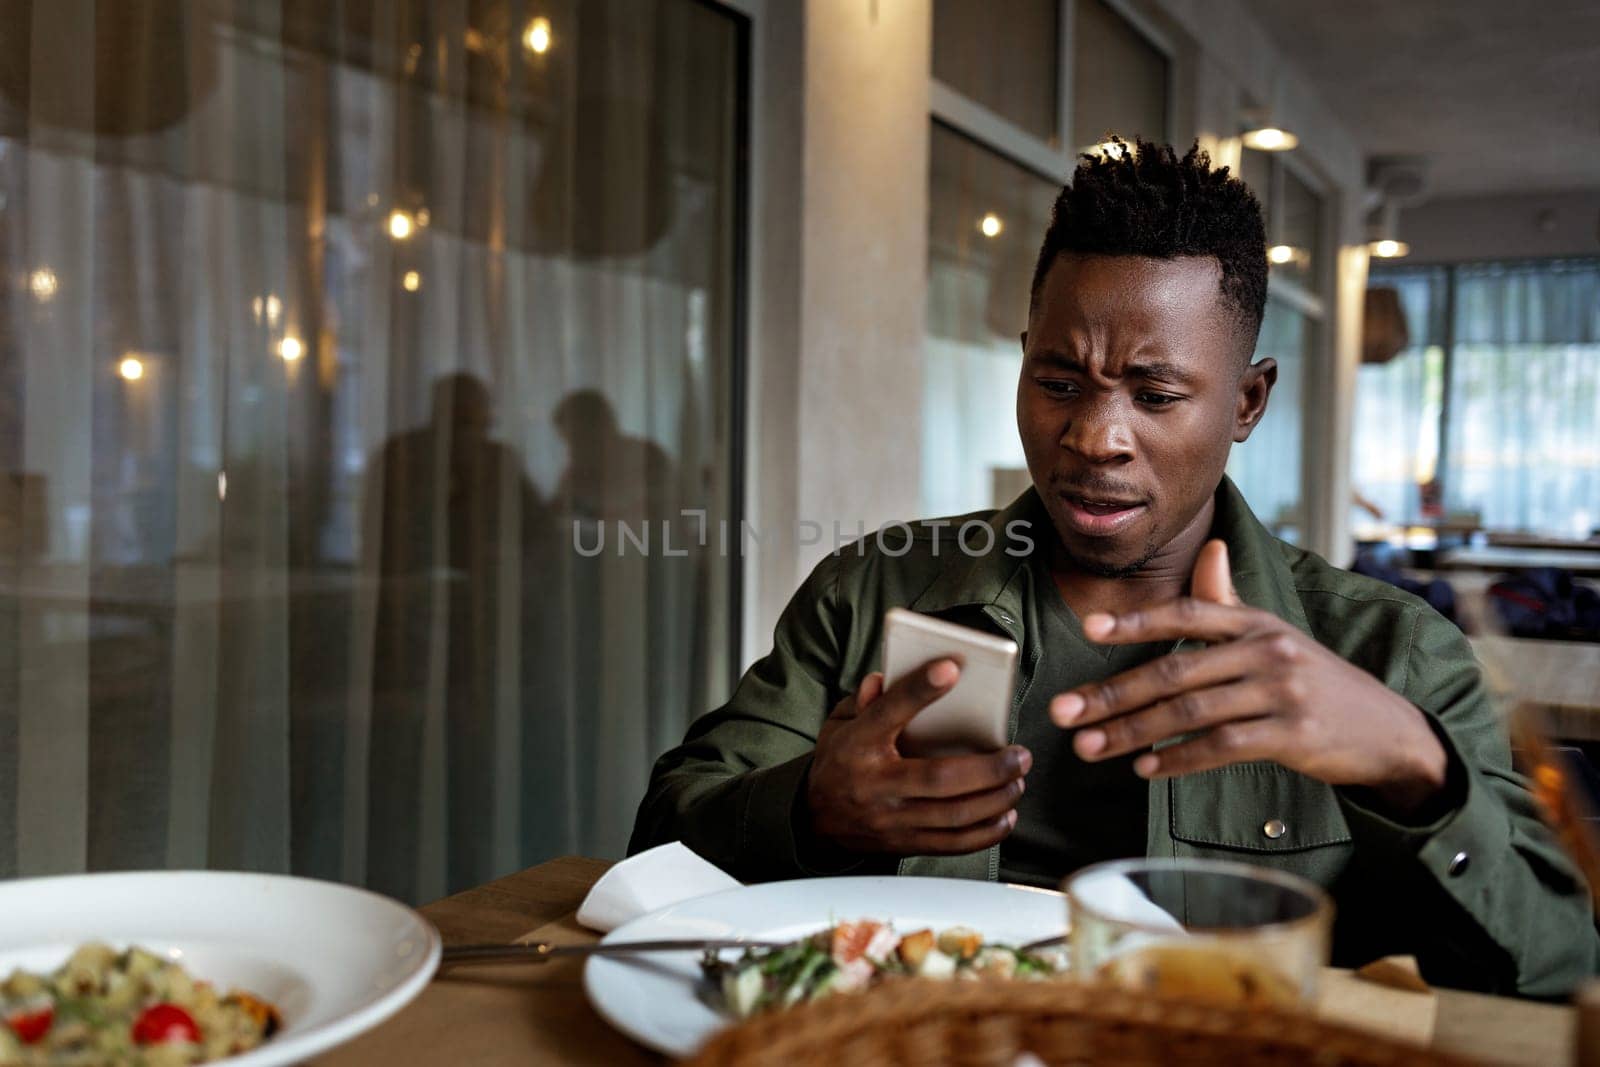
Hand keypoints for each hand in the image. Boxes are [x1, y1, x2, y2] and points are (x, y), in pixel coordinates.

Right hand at [806, 660, 1031, 854]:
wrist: (815, 818)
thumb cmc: (840, 760)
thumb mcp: (840, 722)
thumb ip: (865, 700)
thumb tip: (884, 678)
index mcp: (858, 744)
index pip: (890, 712)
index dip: (920, 689)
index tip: (952, 668)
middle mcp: (875, 783)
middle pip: (940, 778)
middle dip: (989, 768)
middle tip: (1019, 755)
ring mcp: (890, 819)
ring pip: (953, 815)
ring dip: (995, 800)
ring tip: (1017, 782)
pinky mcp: (902, 844)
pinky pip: (952, 844)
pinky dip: (985, 832)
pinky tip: (1005, 815)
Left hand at [1050, 540, 1447, 813]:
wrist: (1386, 730)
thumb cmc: (1314, 681)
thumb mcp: (1273, 635)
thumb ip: (1229, 601)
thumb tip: (1209, 548)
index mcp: (1254, 621)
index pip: (1186, 613)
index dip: (1136, 621)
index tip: (1089, 630)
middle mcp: (1266, 649)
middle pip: (1174, 670)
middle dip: (1112, 694)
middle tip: (1065, 711)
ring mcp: (1282, 691)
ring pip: (1189, 711)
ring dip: (1132, 733)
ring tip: (1089, 748)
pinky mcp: (1293, 734)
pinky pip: (1222, 746)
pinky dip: (1178, 759)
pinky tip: (1144, 769)